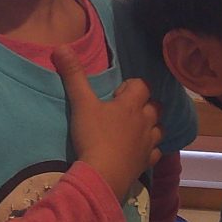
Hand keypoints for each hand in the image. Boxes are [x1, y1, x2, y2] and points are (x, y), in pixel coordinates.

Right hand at [52, 44, 161, 202]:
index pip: (142, 85)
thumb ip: (74, 76)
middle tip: (124, 110)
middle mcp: (145, 121)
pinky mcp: (147, 162)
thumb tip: (61, 47)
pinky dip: (150, 149)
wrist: (103, 174)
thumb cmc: (94, 136)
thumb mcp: (81, 104)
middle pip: (155, 106)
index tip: (115, 94)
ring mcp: (148, 143)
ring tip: (134, 129)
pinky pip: (156, 152)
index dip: (131, 86)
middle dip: (144, 104)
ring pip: (159, 128)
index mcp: (131, 105)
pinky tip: (139, 151)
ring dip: (150, 126)